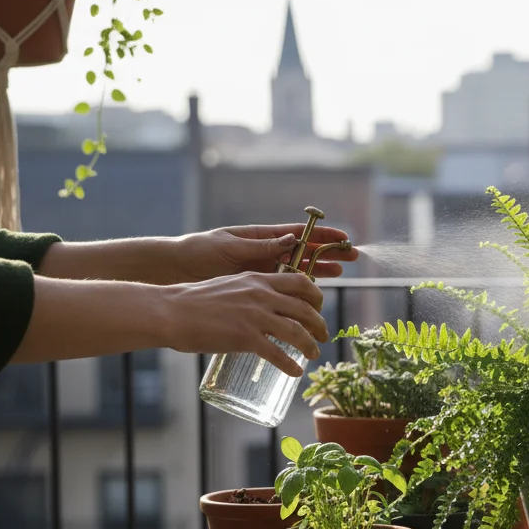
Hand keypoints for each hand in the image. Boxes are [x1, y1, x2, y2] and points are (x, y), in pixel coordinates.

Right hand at [160, 272, 327, 376]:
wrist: (171, 311)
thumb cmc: (194, 301)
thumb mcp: (229, 287)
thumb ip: (249, 294)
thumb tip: (262, 309)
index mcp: (258, 279)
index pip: (300, 281)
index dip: (316, 296)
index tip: (318, 308)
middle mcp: (261, 294)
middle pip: (305, 308)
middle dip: (319, 323)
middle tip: (323, 335)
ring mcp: (254, 316)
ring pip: (297, 331)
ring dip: (310, 345)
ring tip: (313, 354)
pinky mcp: (245, 337)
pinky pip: (277, 354)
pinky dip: (290, 365)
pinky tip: (295, 373)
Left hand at [170, 223, 357, 281]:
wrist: (175, 271)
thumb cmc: (198, 251)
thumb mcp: (231, 245)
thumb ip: (262, 246)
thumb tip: (293, 239)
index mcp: (261, 237)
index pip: (299, 234)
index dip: (322, 234)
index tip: (343, 235)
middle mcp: (266, 254)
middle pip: (305, 252)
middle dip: (329, 253)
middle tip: (352, 255)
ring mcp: (263, 273)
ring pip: (298, 272)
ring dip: (320, 272)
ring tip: (340, 272)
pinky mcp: (256, 291)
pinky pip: (282, 291)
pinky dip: (298, 293)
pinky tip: (314, 295)